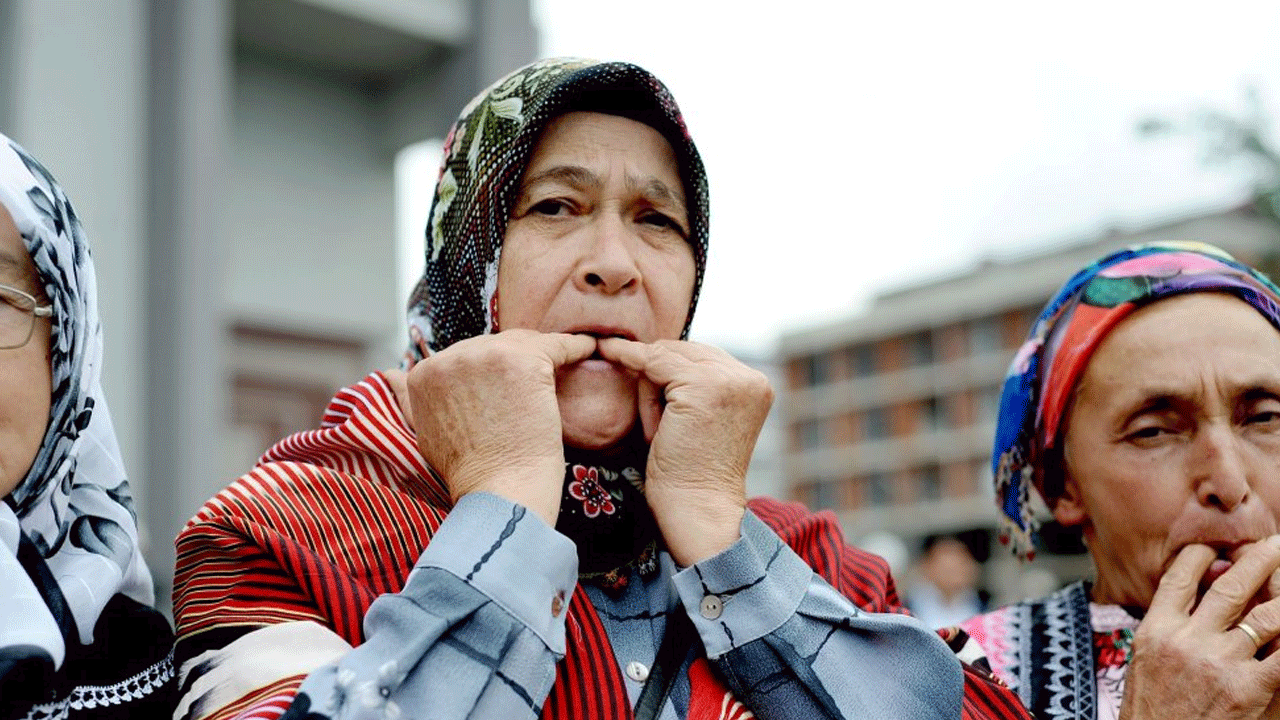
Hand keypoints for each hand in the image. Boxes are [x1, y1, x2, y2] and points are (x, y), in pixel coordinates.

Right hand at [397, 330, 595, 525]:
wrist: (501, 495)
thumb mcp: (423, 432)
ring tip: (562, 368)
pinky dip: (574, 349)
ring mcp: (487, 356)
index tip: (505, 393)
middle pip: (494, 345)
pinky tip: (587, 353)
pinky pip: (558, 345)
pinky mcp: (524, 361)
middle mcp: (449, 359)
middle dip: (514, 363)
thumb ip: (406, 399)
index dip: (489, 373)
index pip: (465, 357)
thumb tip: (388, 375)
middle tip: (534, 387)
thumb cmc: (471, 474)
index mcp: (423, 375)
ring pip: (524, 342)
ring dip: (542, 356)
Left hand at [596, 338, 772, 564]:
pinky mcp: (703, 386)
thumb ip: (698, 385)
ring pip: (666, 356)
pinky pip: (653, 365)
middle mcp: (750, 378)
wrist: (697, 509)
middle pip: (684, 350)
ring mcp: (729, 379)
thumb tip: (657, 351)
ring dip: (649, 390)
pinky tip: (639, 410)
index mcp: (756, 385)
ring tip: (658, 434)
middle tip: (655, 428)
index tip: (630, 355)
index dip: (668, 367)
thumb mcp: (704, 418)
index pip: (702, 356)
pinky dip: (639, 386)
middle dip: (657, 377)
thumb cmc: (691, 472)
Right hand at [1120, 539, 1279, 719]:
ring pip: (1266, 615)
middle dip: (1257, 560)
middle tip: (1274, 544)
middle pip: (1229, 587)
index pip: (1180, 578)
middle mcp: (1187, 640)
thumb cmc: (1151, 712)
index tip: (1216, 547)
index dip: (1201, 555)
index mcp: (1156, 630)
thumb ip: (1170, 629)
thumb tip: (1197, 601)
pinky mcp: (1247, 689)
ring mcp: (1219, 663)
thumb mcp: (1145, 661)